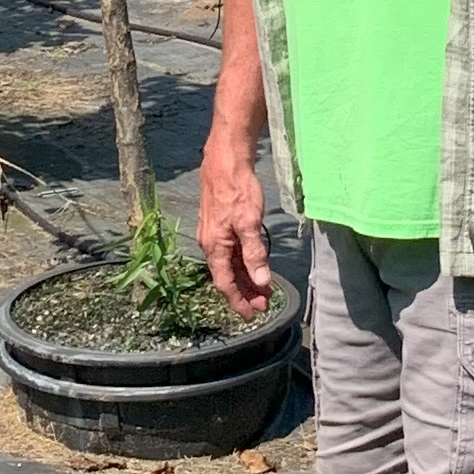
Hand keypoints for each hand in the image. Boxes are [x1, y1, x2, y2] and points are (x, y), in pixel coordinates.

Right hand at [196, 129, 274, 318]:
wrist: (225, 159)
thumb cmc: (236, 189)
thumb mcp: (249, 223)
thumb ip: (254, 253)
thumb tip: (261, 282)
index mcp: (214, 246)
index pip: (225, 283)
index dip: (238, 301)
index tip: (252, 315)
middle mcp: (210, 242)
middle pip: (226, 276)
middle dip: (244, 292)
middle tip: (263, 304)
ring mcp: (214, 232)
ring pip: (229, 263)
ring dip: (245, 277)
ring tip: (262, 288)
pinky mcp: (220, 223)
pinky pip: (230, 250)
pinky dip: (242, 261)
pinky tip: (254, 263)